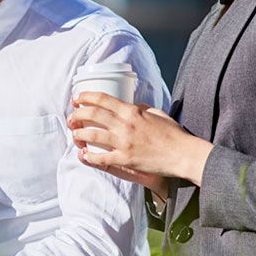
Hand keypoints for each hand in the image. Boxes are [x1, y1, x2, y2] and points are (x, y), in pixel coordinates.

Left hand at [67, 92, 212, 192]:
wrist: (183, 154)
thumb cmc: (173, 134)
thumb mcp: (158, 114)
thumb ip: (142, 108)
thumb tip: (133, 105)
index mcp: (132, 111)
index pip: (102, 99)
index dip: (85, 97)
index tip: (77, 99)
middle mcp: (125, 124)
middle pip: (92, 114)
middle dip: (77, 114)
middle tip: (71, 117)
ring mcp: (123, 142)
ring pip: (91, 135)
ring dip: (78, 134)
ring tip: (74, 134)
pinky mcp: (125, 159)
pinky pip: (100, 158)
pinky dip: (89, 156)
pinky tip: (83, 155)